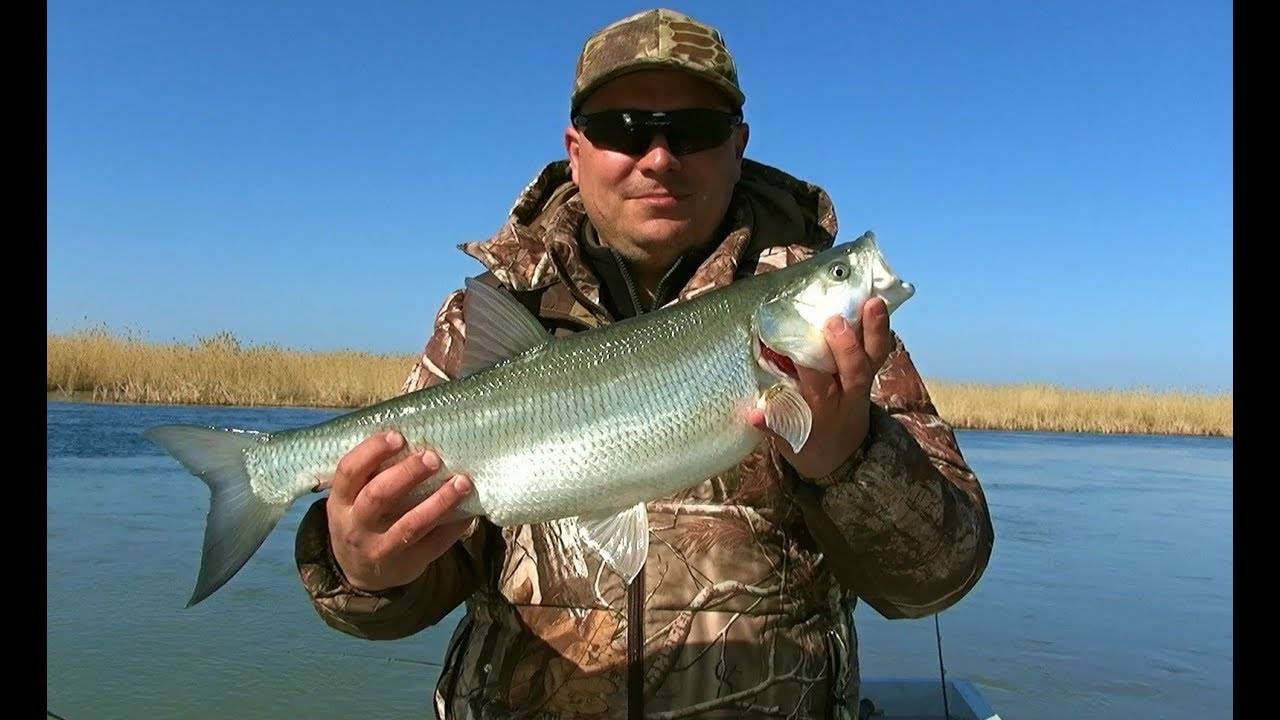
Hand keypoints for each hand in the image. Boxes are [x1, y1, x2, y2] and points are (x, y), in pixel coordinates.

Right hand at [326, 430, 473, 591]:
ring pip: (410, 525)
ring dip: (439, 502)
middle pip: (378, 497)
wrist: (359, 572)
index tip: (398, 436)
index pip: (349, 471)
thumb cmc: (363, 518)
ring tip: (462, 482)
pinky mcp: (407, 565)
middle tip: (433, 457)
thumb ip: (373, 472)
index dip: (371, 451)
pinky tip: (470, 510)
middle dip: (407, 474)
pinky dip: (454, 526)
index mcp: (341, 501)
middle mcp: (356, 526)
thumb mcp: (353, 498)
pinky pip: (434, 545)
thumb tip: (413, 432)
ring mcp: (381, 548)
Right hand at [749, 296, 893, 477]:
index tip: (789, 345)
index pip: (817, 385)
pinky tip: (877, 301)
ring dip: (875, 330)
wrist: (843, 458)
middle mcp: (848, 396)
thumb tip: (753, 414)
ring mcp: (863, 386)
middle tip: (834, 321)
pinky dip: (880, 328)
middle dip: (846, 348)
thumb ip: (774, 424)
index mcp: (825, 411)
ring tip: (873, 301)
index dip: (806, 365)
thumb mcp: (790, 441)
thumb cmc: (810, 444)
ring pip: (873, 358)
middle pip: (853, 372)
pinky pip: (879, 351)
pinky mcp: (870, 375)